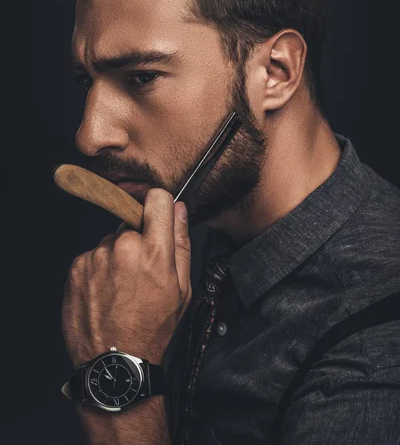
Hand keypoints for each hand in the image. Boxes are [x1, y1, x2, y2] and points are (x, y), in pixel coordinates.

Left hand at [62, 189, 190, 367]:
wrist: (113, 360)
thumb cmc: (151, 327)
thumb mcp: (181, 288)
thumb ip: (181, 242)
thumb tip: (179, 209)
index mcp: (154, 251)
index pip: (157, 199)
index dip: (159, 206)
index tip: (157, 217)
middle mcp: (123, 247)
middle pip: (132, 225)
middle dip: (137, 242)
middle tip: (140, 273)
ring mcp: (97, 256)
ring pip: (111, 242)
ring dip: (116, 257)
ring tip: (120, 289)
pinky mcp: (76, 266)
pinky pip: (92, 257)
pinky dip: (98, 270)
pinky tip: (105, 294)